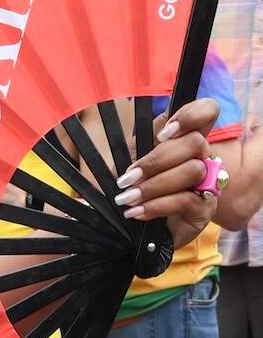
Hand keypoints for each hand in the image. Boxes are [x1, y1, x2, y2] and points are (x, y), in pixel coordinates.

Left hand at [115, 97, 218, 248]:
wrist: (131, 225)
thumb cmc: (133, 184)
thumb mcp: (130, 157)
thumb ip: (142, 138)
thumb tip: (140, 124)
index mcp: (183, 138)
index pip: (207, 111)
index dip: (191, 115)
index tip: (162, 133)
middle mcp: (203, 157)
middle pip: (195, 142)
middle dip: (156, 160)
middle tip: (128, 177)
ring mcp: (208, 183)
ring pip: (192, 170)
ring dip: (154, 184)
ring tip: (128, 197)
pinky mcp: (206, 208)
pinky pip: (186, 200)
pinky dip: (156, 205)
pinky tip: (136, 212)